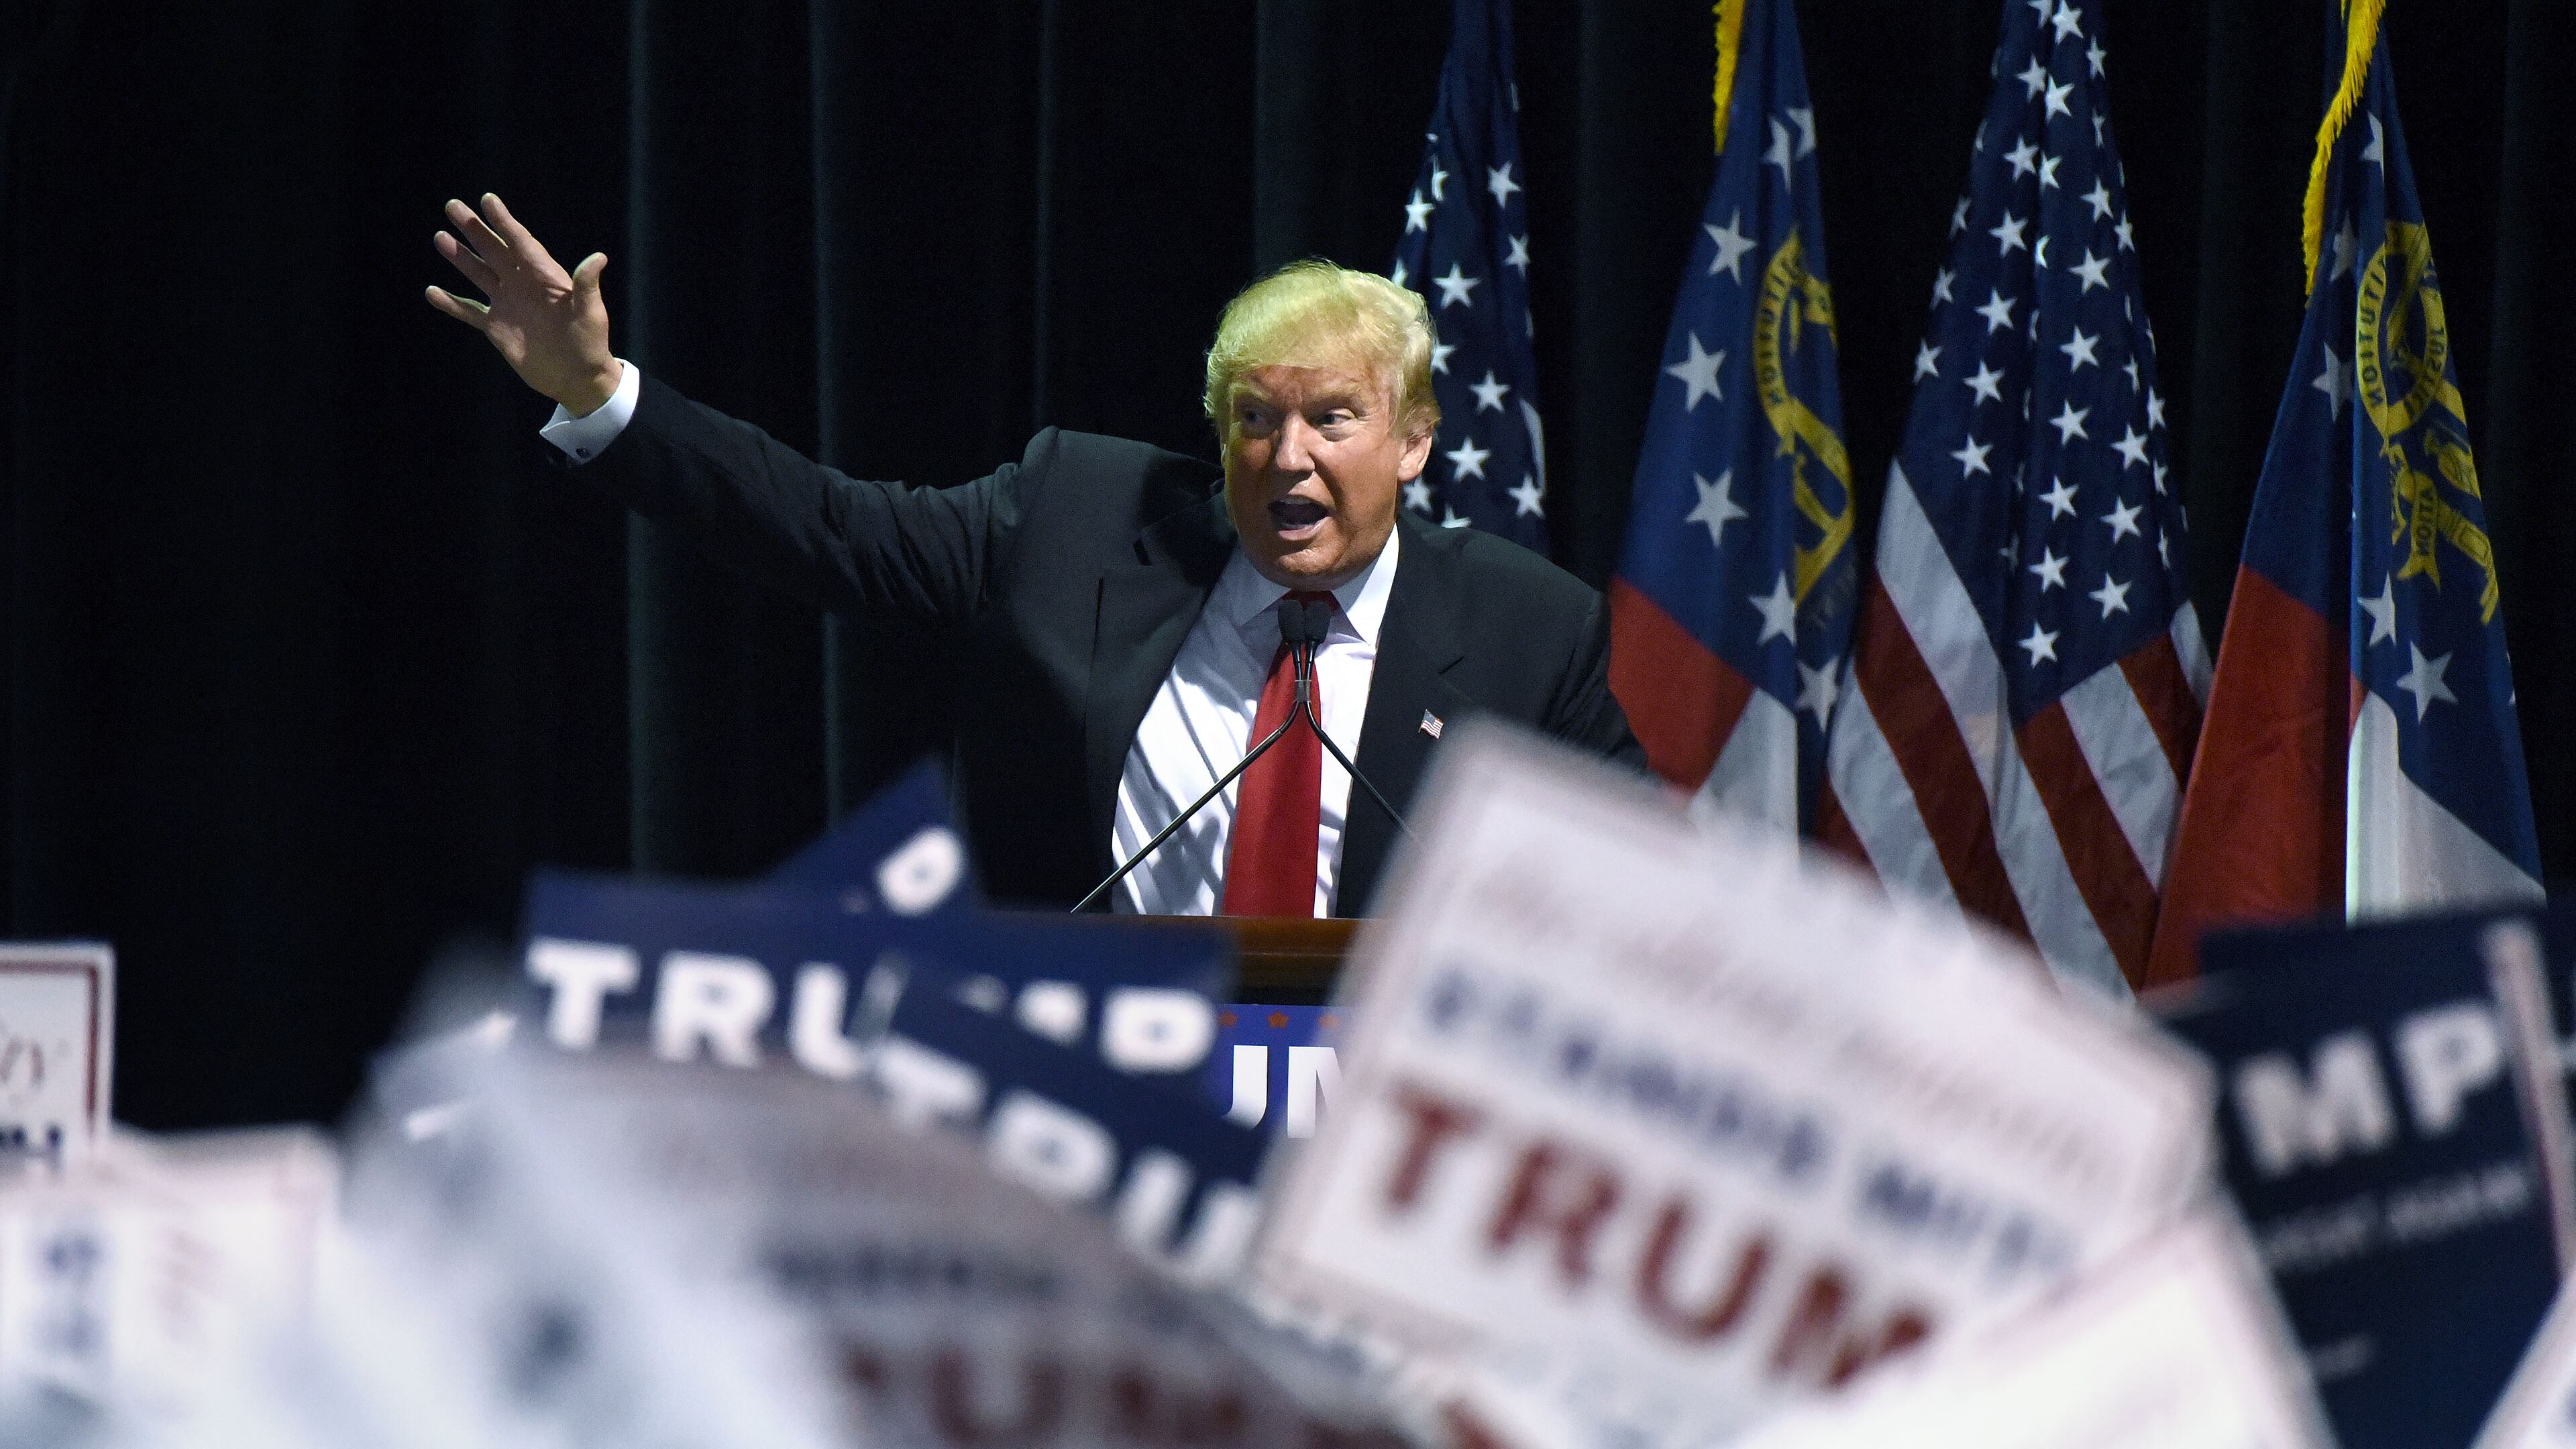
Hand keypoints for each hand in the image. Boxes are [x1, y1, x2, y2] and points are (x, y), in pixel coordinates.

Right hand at [426, 194, 621, 414]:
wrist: (577, 378)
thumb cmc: (590, 342)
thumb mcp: (590, 312)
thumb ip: (587, 285)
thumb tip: (598, 257)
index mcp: (544, 276)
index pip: (520, 242)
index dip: (504, 221)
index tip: (487, 199)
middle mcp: (523, 285)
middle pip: (494, 250)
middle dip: (474, 229)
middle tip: (452, 205)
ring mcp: (508, 304)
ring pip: (479, 274)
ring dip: (460, 257)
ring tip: (440, 237)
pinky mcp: (497, 327)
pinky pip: (469, 311)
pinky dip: (451, 303)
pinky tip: (432, 292)